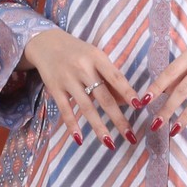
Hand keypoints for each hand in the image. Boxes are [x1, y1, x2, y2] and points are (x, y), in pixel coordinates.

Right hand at [23, 30, 141, 148]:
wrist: (47, 43)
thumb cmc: (78, 52)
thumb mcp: (96, 57)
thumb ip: (110, 77)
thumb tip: (128, 101)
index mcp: (97, 58)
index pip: (116, 77)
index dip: (128, 92)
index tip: (139, 106)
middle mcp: (83, 69)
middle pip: (104, 97)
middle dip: (118, 118)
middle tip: (130, 136)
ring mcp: (68, 80)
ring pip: (86, 107)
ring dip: (99, 127)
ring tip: (110, 143)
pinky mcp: (55, 89)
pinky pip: (66, 110)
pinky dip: (72, 125)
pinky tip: (80, 140)